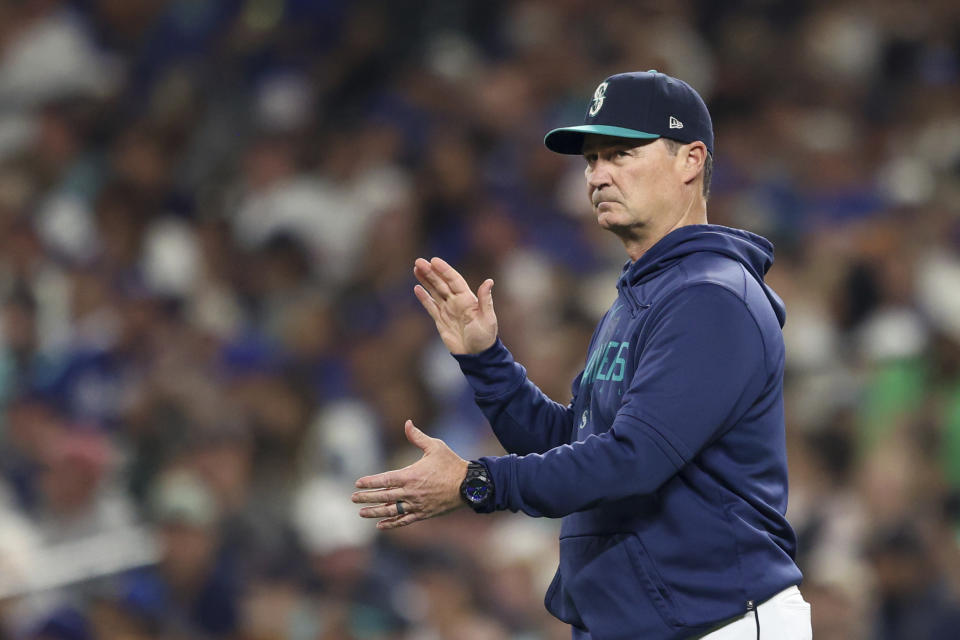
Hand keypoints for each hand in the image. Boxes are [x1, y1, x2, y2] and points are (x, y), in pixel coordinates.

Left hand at [352, 420, 468, 529]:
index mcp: (411, 475)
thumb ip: (417, 436)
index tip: (357, 483)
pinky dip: (392, 524)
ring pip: (391, 511)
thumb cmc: (452, 464)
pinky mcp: (424, 514)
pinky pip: (404, 521)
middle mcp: (411, 492)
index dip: (370, 482)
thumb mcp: (435, 446)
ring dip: (375, 512)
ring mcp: (417, 505)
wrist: (469, 486)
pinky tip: (380, 525)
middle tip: (353, 499)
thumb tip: (407, 423)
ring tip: (362, 513)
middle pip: (384, 497)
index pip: (385, 480)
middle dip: (367, 498)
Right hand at [413, 257, 496, 354]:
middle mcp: (457, 302)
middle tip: (418, 261)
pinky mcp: (441, 321)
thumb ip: (486, 300)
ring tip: (416, 268)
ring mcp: (448, 310)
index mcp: (468, 299)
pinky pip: (431, 307)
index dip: (444, 270)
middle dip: (430, 272)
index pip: (454, 280)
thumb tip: (489, 281)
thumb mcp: (487, 318)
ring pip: (434, 292)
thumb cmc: (485, 337)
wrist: (477, 356)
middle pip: (441, 283)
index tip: (433, 261)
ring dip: (426, 280)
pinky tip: (417, 288)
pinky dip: (424, 298)